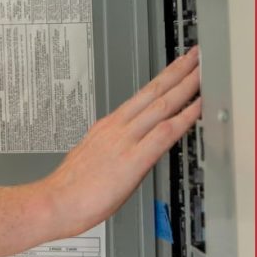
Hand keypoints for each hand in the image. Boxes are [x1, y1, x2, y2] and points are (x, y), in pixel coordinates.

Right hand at [42, 47, 201, 238]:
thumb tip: (124, 149)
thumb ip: (111, 149)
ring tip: (202, 71)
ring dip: (185, 86)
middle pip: (152, 92)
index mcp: (107, 127)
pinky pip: (163, 134)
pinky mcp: (133, 160)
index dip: (162, 79)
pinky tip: (197, 108)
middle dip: (177, 72)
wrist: (54, 201)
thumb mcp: (91, 158)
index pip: (141, 96)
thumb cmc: (69, 188)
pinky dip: (183, 118)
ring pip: (160, 105)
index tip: (178, 66)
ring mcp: (125, 141)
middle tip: (195, 55)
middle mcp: (117, 128)